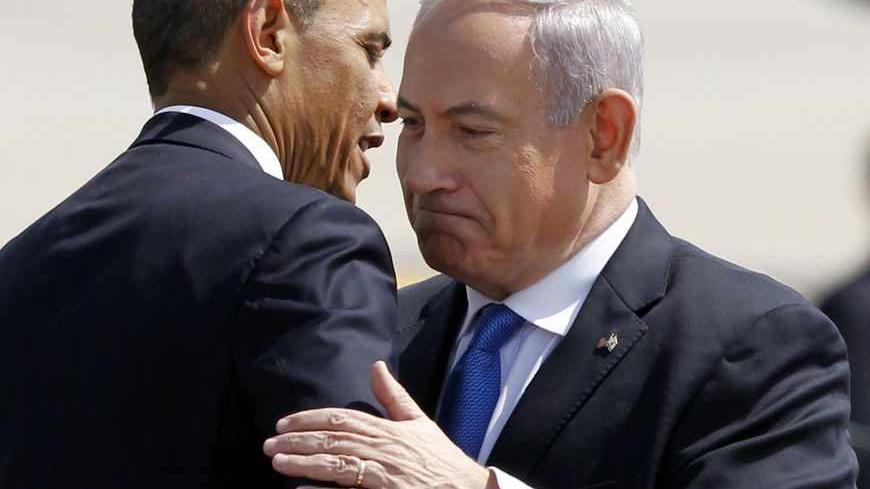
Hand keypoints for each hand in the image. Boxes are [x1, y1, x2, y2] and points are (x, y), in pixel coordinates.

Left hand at [264, 361, 494, 488]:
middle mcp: (383, 448)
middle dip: (298, 439)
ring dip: (305, 461)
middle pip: (334, 439)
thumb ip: (394, 396)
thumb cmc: (441, 460)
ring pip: (338, 463)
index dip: (311, 418)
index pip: (342, 418)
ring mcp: (384, 474)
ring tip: (277, 461)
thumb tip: (377, 366)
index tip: (284, 421)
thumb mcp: (419, 423)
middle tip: (270, 442)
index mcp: (388, 430)